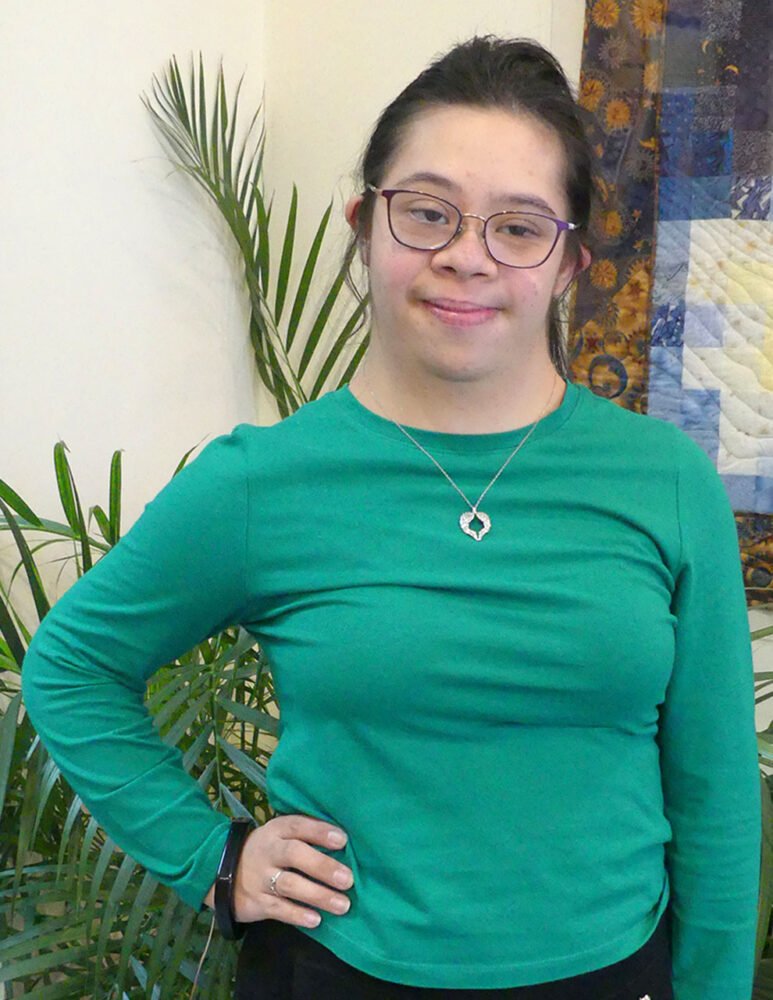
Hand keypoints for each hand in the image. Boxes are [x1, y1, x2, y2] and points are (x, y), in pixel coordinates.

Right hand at [205, 814, 353, 927]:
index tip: (343, 841)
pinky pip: (278, 909)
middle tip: (348, 879)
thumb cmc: (269, 850)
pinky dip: (298, 915)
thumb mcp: (281, 834)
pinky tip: (316, 919)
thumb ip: (307, 835)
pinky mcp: (256, 901)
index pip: (299, 825)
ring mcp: (261, 877)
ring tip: (343, 905)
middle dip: (323, 866)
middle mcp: (269, 851)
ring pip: (290, 885)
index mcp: (278, 830)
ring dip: (318, 895)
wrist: (222, 870)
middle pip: (294, 854)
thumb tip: (345, 842)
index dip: (320, 832)